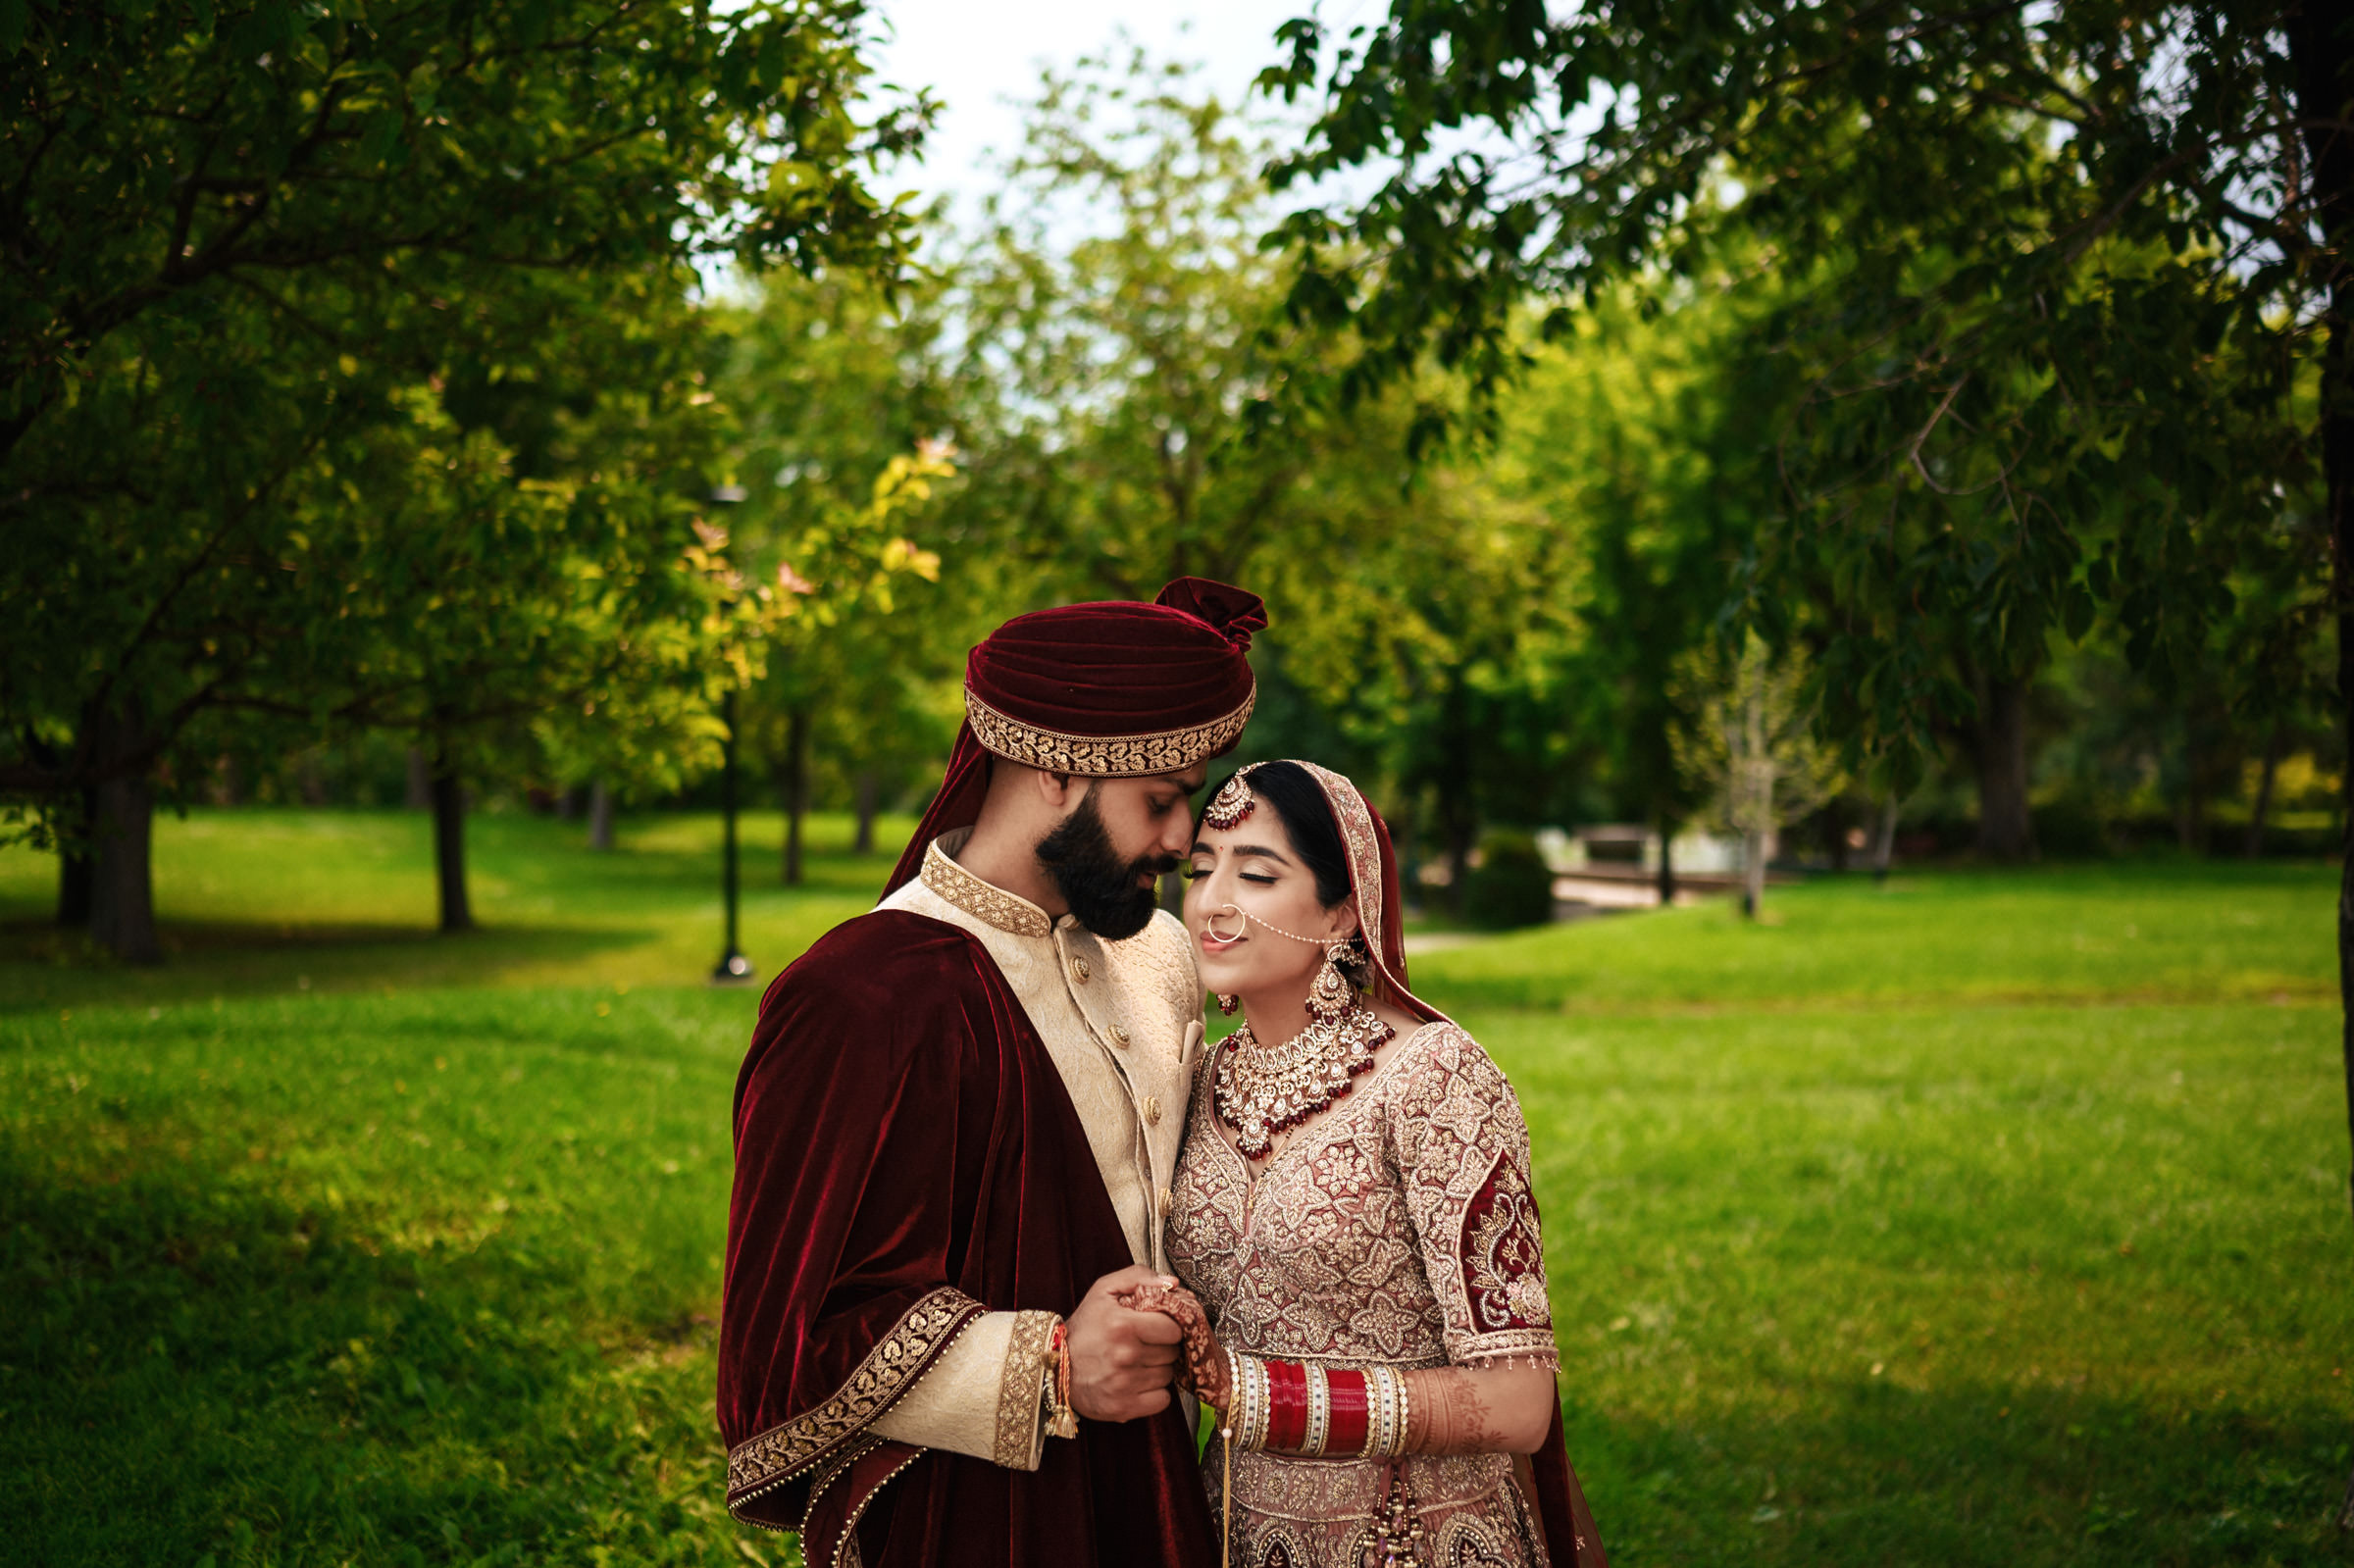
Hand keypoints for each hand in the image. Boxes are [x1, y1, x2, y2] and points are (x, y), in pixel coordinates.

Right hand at [1066, 1265, 1182, 1421]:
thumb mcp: (1104, 1290)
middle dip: (1162, 1347)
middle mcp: (1125, 1356)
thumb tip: (1174, 1284)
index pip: (1174, 1329)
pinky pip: (1162, 1400)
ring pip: (1168, 1376)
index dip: (1168, 1326)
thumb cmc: (1083, 1327)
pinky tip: (1138, 1382)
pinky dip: (1155, 1393)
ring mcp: (1124, 1385)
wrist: (1055, 1366)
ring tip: (1137, 1362)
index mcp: (1123, 1325)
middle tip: (1144, 1343)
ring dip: (1158, 1368)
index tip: (1158, 1327)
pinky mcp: (1123, 1408)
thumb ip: (1139, 1276)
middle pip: (1172, 1353)